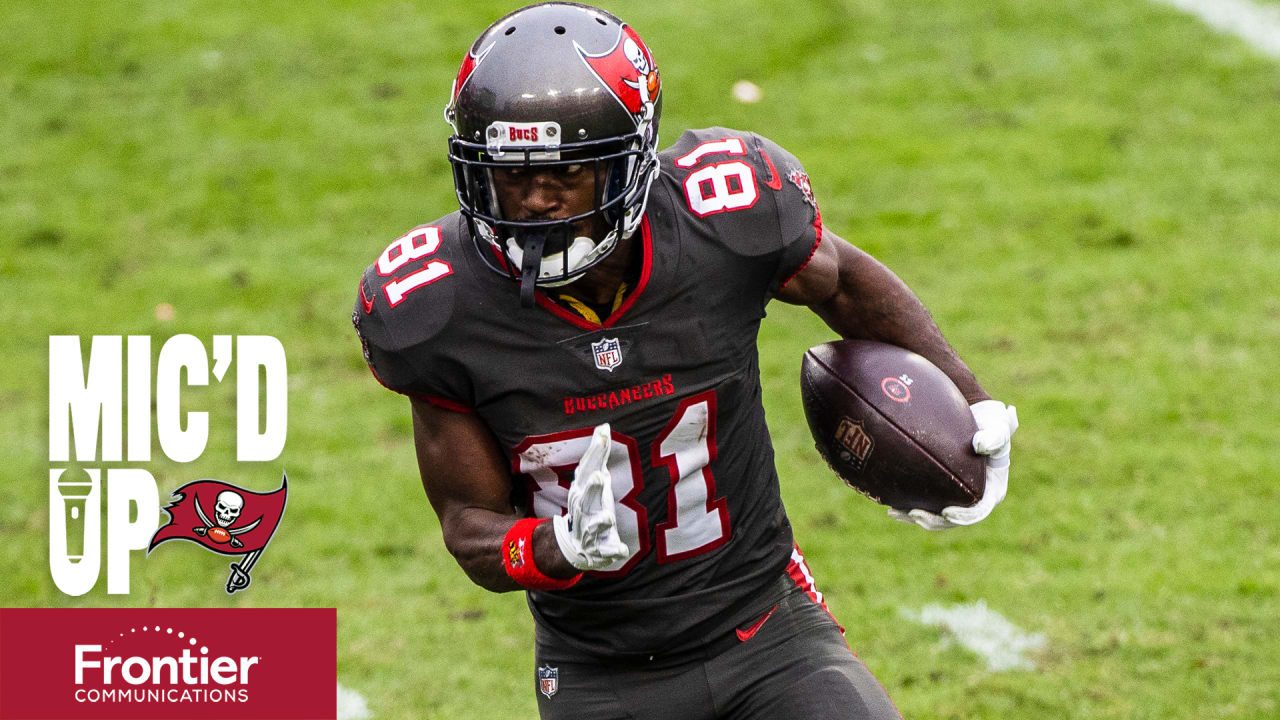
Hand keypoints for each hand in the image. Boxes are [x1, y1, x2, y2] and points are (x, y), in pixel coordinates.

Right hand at [552, 423, 630, 569]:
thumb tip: (604, 427)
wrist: (576, 546)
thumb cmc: (589, 506)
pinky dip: (613, 552)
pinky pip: (606, 552)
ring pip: (593, 527)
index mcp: (582, 492)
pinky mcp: (600, 550)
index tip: (603, 436)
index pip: (586, 470)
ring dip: (600, 521)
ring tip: (608, 517)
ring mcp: (590, 532)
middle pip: (585, 498)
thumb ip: (598, 456)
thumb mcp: (592, 481)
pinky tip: (622, 551)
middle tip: (599, 476)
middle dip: (591, 488)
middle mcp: (583, 511)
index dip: (594, 453)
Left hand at [888, 400, 1019, 529]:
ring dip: (917, 518)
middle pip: (954, 520)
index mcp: (992, 490)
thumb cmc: (991, 423)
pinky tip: (892, 505)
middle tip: (914, 513)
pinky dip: (910, 507)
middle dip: (934, 521)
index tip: (946, 512)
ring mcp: (958, 498)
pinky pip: (927, 505)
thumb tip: (980, 444)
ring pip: (937, 517)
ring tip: (895, 512)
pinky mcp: (943, 492)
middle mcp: (975, 499)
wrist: (979, 419)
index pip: (979, 510)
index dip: (964, 516)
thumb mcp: (997, 426)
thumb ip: (994, 436)